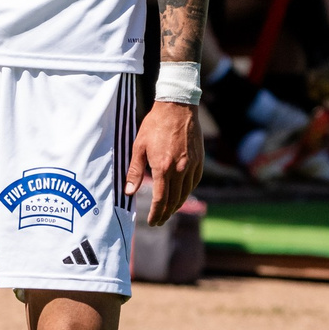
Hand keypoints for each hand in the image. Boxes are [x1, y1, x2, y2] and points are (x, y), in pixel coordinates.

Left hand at [126, 100, 202, 225]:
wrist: (177, 108)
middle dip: (165, 214)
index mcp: (163, 168)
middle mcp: (179, 170)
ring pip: (185, 194)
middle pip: (174, 201)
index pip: (160, 199)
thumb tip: (129, 192)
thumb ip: (135, 171)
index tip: (151, 221)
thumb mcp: (139, 147)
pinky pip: (194, 183)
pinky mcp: (199, 161)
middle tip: (159, 221)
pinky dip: (187, 192)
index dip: (156, 213)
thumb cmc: (154, 125)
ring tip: (168, 211)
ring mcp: (191, 166)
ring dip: (176, 206)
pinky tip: (181, 195)